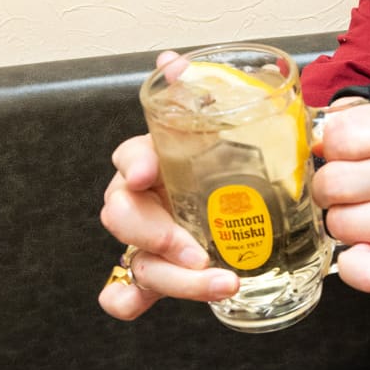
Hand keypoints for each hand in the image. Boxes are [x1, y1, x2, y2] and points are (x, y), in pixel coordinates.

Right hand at [97, 55, 239, 320]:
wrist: (246, 195)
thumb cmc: (227, 161)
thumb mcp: (223, 127)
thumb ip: (198, 95)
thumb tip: (170, 62)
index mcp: (155, 162)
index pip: (132, 156)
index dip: (136, 163)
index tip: (148, 172)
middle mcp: (141, 201)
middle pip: (123, 216)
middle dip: (156, 234)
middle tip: (196, 251)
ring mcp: (145, 240)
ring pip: (137, 260)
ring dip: (172, 278)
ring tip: (220, 283)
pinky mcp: (156, 273)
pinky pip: (125, 292)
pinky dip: (125, 301)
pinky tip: (134, 307)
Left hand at [314, 103, 369, 291]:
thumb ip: (361, 122)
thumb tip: (312, 142)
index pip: (339, 135)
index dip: (333, 149)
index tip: (351, 158)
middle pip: (332, 182)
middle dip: (331, 190)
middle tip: (354, 193)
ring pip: (339, 224)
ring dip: (344, 223)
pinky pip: (355, 270)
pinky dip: (352, 264)